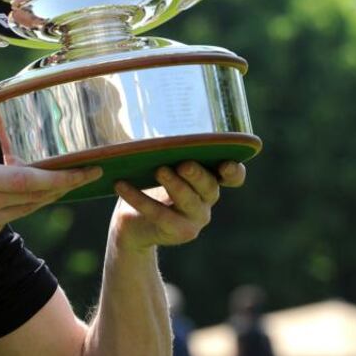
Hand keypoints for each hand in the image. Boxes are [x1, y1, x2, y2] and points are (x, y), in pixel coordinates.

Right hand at [0, 90, 101, 264]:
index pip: (32, 180)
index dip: (66, 177)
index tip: (90, 169)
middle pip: (38, 196)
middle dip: (65, 185)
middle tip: (87, 171)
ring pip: (26, 209)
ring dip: (42, 194)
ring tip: (57, 179)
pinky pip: (6, 221)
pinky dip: (15, 206)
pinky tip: (11, 195)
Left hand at [111, 160, 245, 252]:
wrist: (133, 224)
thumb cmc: (148, 184)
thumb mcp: (156, 163)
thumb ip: (161, 148)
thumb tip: (143, 123)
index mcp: (208, 180)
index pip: (233, 177)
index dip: (234, 172)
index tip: (226, 164)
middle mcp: (207, 200)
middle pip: (210, 187)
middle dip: (197, 175)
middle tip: (184, 164)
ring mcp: (196, 219)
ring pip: (188, 201)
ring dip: (175, 185)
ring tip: (159, 171)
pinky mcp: (179, 232)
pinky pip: (158, 213)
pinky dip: (138, 198)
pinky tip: (120, 184)